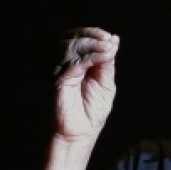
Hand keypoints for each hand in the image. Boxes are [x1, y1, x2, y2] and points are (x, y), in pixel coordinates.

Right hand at [52, 27, 119, 142]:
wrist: (79, 135)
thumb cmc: (90, 113)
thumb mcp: (106, 84)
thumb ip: (107, 63)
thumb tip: (113, 40)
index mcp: (73, 63)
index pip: (78, 38)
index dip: (93, 34)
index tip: (110, 37)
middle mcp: (62, 65)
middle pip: (72, 38)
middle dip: (92, 36)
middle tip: (108, 41)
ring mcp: (57, 72)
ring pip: (69, 47)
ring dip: (91, 44)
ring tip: (107, 49)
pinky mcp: (56, 82)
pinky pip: (72, 64)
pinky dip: (89, 58)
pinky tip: (102, 57)